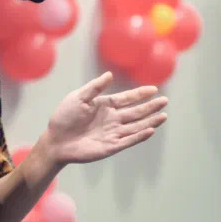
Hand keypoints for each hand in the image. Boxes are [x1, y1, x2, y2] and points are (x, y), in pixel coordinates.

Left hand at [39, 72, 167, 166]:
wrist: (55, 140)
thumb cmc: (64, 117)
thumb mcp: (78, 97)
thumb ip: (94, 88)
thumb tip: (110, 74)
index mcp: (105, 105)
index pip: (127, 98)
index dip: (140, 94)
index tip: (154, 89)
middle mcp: (112, 119)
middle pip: (136, 112)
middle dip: (150, 107)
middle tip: (165, 101)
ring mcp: (112, 133)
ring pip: (136, 126)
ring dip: (150, 121)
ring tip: (164, 115)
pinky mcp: (110, 146)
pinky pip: (128, 140)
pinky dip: (139, 136)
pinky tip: (150, 130)